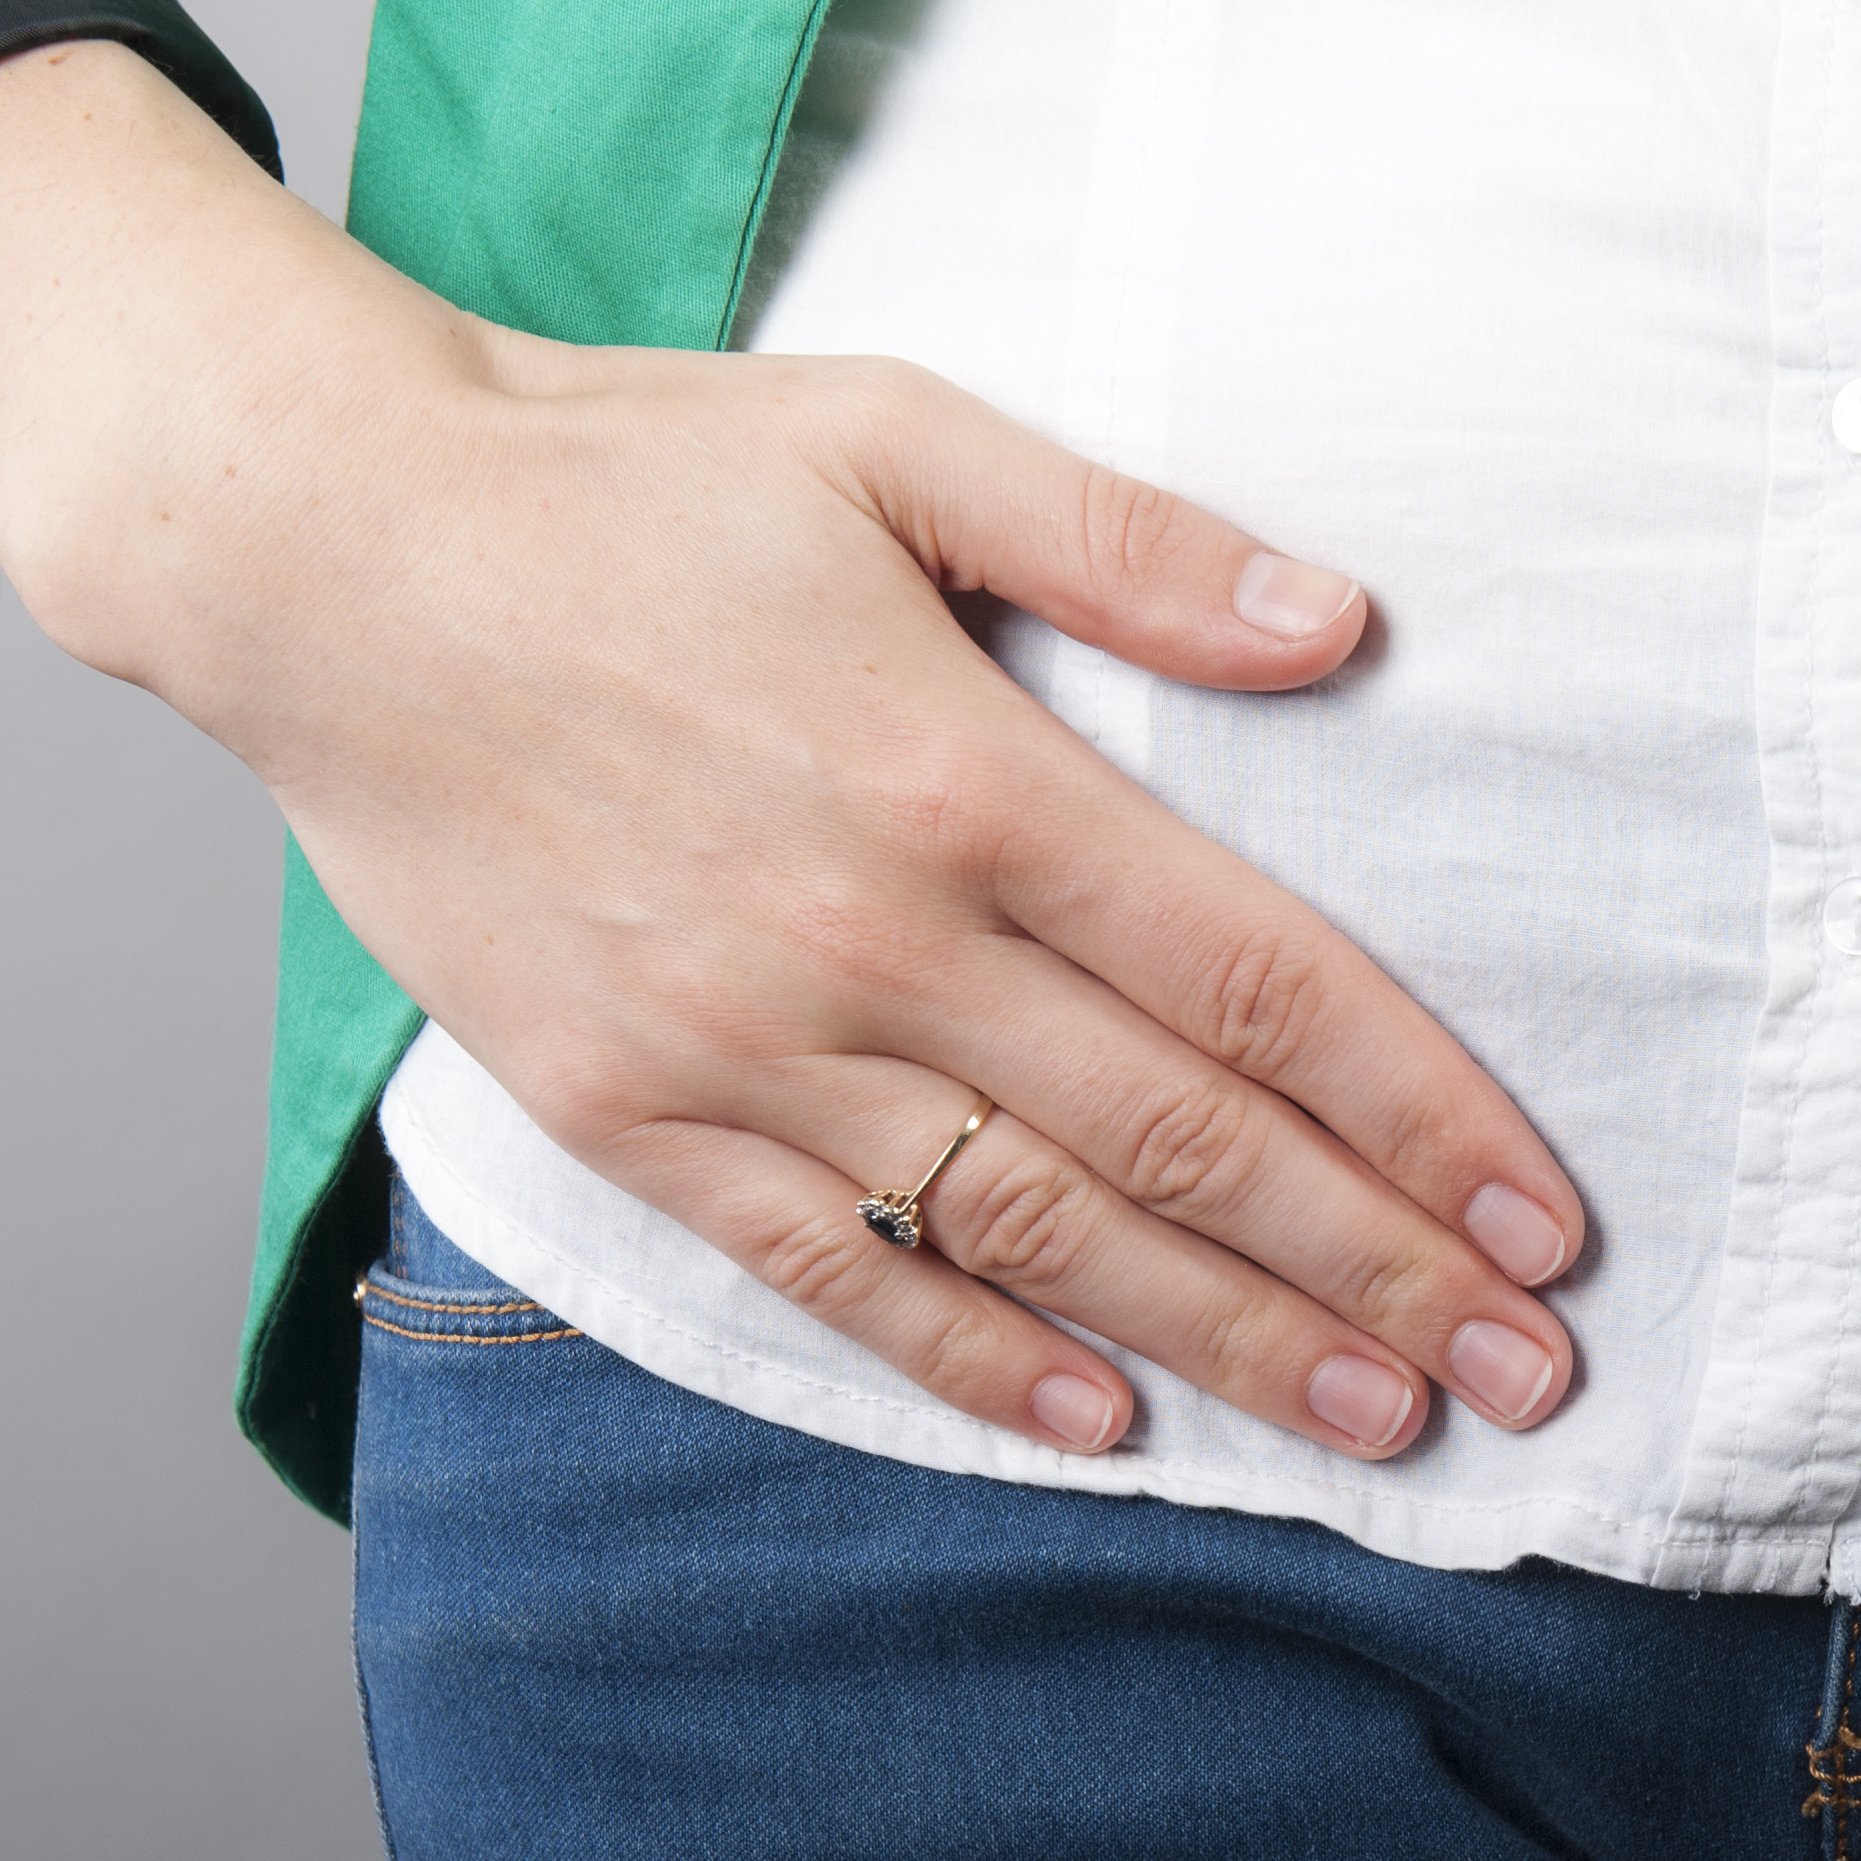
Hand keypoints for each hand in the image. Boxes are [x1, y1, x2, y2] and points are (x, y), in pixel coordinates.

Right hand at [0, 43, 1584, 1462]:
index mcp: (966, 774)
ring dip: (1225, 1341)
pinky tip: (1100, 1424)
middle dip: (1378, 1270)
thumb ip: (1129, 542)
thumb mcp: (894, 435)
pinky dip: (968, 1360)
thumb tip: (1345, 626)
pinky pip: (828, 1270)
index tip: (1545, 1220)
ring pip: (1032, 1233)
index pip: (1257, 985)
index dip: (1421, 1115)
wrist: (315, 549)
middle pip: (1180, 1143)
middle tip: (1528, 1378)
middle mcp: (869, 936)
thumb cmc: (624, 478)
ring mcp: (739, 1043)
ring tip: (1380, 1425)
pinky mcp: (621, 1109)